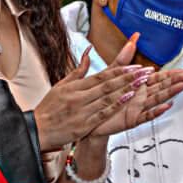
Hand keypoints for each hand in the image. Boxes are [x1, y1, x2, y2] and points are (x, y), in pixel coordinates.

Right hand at [32, 41, 149, 151]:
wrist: (37, 130)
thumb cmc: (49, 108)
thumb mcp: (61, 86)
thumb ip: (78, 71)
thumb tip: (89, 52)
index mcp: (74, 87)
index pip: (101, 76)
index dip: (120, 70)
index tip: (135, 65)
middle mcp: (79, 97)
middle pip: (108, 84)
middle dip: (129, 76)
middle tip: (145, 71)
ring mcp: (82, 111)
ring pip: (108, 97)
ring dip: (127, 88)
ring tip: (142, 82)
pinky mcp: (84, 125)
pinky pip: (103, 113)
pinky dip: (116, 105)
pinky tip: (128, 98)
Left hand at [91, 65, 182, 136]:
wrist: (89, 117)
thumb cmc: (102, 96)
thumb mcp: (112, 73)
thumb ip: (124, 57)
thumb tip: (133, 38)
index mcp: (138, 85)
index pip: (158, 77)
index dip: (172, 73)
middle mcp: (141, 96)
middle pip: (162, 87)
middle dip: (176, 81)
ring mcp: (138, 108)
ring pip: (158, 99)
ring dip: (172, 92)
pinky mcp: (132, 119)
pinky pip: (146, 115)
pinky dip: (157, 111)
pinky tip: (167, 106)